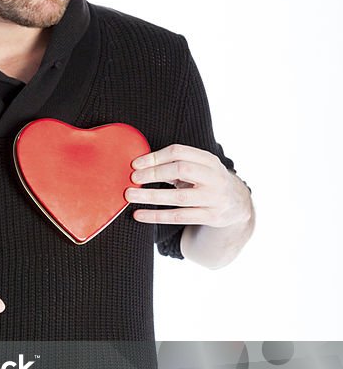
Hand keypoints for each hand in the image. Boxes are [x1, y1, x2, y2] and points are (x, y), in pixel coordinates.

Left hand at [124, 144, 251, 227]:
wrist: (238, 204)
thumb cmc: (208, 182)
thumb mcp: (199, 169)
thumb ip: (175, 166)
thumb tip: (140, 167)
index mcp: (209, 160)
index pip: (179, 151)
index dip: (155, 156)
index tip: (136, 164)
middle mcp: (214, 177)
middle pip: (181, 169)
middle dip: (154, 172)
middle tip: (133, 178)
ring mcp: (214, 198)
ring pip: (179, 197)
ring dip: (151, 196)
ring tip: (130, 196)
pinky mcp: (210, 217)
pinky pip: (179, 216)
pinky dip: (156, 216)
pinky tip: (139, 215)